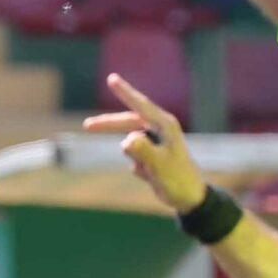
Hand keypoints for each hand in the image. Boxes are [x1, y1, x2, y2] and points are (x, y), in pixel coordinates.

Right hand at [84, 72, 207, 213]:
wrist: (190, 198)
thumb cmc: (178, 180)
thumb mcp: (159, 166)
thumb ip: (143, 151)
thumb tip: (126, 140)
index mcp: (165, 126)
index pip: (140, 106)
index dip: (125, 92)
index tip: (111, 78)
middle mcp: (160, 130)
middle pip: (128, 122)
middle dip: (109, 125)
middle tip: (87, 126)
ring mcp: (156, 141)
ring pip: (131, 142)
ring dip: (135, 158)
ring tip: (150, 172)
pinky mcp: (153, 153)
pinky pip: (135, 156)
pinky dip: (138, 167)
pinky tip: (152, 177)